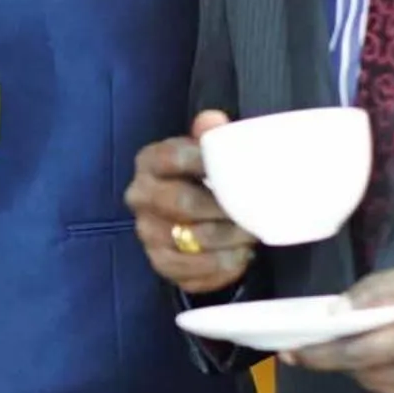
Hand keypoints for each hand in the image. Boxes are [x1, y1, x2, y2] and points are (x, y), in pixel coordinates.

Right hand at [126, 111, 257, 293]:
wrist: (193, 216)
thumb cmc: (204, 178)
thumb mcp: (207, 152)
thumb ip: (211, 135)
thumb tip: (214, 121)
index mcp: (150, 162)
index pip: (173, 157)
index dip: (205, 162)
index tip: (238, 168)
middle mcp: (140, 197)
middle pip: (182, 203)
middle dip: (222, 209)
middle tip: (253, 211)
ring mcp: (147, 233)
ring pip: (189, 240)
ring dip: (226, 240)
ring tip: (251, 236)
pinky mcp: (160, 264)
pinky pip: (190, 272)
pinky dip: (220, 267)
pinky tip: (239, 258)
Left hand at [285, 258, 393, 392]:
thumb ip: (383, 288)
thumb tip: (339, 308)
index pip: (359, 352)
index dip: (321, 354)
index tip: (291, 352)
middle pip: (363, 373)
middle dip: (339, 358)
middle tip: (319, 342)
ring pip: (379, 387)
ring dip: (364, 368)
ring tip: (364, 344)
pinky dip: (391, 378)